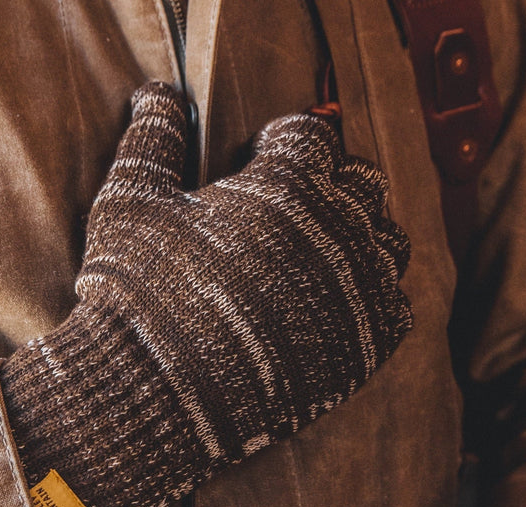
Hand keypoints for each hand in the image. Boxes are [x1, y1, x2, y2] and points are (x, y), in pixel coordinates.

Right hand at [0, 82, 411, 506]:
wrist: (155, 394)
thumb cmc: (137, 294)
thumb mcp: (130, 204)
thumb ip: (152, 140)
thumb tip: (158, 93)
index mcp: (288, 182)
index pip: (312, 135)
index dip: (284, 143)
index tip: (262, 159)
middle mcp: (338, 231)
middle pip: (362, 184)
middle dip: (330, 187)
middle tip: (291, 211)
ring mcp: (356, 294)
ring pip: (388, 245)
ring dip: (360, 241)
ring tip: (318, 258)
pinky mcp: (363, 351)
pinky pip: (396, 309)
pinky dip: (374, 301)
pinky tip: (335, 306)